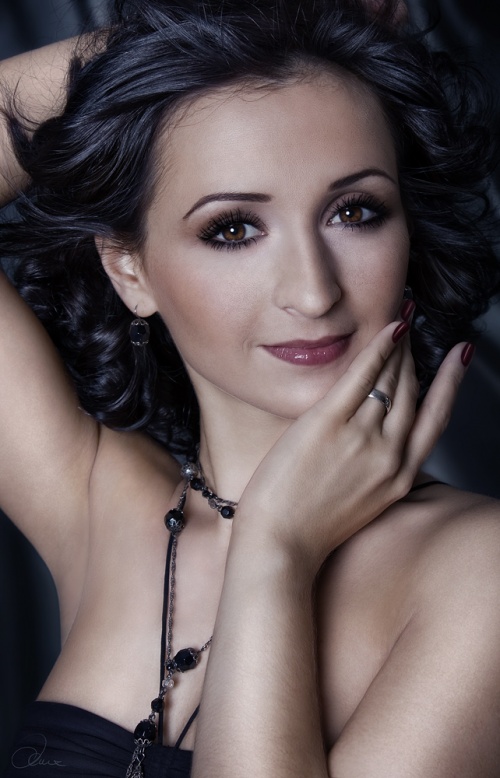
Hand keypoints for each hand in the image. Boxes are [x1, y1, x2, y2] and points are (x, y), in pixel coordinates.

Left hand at [234, 321, 469, 574]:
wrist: (278, 545)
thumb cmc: (309, 527)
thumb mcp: (360, 502)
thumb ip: (374, 467)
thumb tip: (373, 430)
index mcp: (399, 477)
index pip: (435, 418)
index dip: (449, 382)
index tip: (459, 356)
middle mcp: (389, 455)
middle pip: (411, 392)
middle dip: (415, 356)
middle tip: (414, 329)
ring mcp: (361, 438)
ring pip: (390, 380)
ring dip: (396, 347)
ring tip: (398, 322)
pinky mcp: (328, 424)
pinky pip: (361, 376)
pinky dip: (378, 349)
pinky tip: (387, 330)